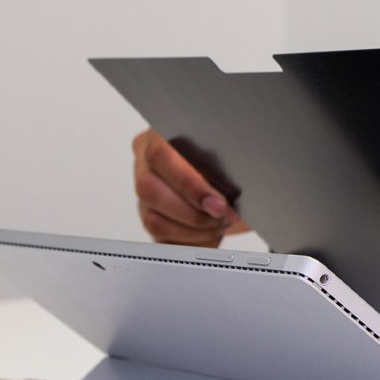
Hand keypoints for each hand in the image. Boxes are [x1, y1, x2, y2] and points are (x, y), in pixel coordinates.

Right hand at [132, 128, 248, 246]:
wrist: (234, 183)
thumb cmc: (230, 166)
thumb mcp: (232, 159)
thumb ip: (226, 168)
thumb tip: (230, 191)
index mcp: (160, 137)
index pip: (161, 156)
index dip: (190, 185)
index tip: (219, 203)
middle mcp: (146, 165)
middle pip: (150, 190)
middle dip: (194, 212)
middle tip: (224, 216)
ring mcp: (145, 196)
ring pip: (154, 220)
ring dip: (194, 230)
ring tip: (220, 225)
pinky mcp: (152, 222)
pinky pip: (162, 240)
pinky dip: (191, 242)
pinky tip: (210, 234)